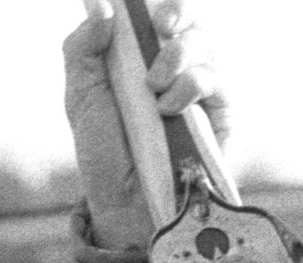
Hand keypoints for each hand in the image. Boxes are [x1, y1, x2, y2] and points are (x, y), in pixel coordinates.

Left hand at [62, 0, 228, 250]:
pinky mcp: (221, 114)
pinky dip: (192, 86)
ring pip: (206, 45)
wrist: (122, 203)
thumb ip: (82, 49)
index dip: (164, 5)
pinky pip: (218, 81)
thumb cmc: (103, 153)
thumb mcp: (81, 99)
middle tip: (160, 32)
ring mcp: (201, 89)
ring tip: (155, 91)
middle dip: (177, 16)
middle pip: (191, 20)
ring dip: (179, 57)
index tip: (149, 11)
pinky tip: (169, 108)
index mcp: (142, 56)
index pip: (163, 13)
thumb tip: (104, 8)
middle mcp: (176, 67)